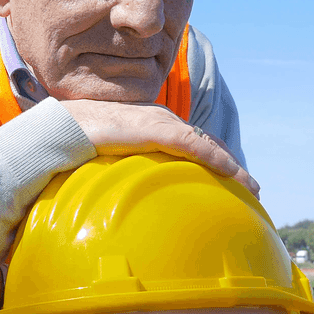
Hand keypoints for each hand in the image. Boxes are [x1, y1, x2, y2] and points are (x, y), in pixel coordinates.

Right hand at [59, 99, 259, 198]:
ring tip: (251, 187)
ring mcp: (159, 121)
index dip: (212, 156)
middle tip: (248, 186)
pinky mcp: (156, 130)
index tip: (228, 176)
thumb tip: (122, 196)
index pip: (189, 139)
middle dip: (228, 163)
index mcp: (149, 121)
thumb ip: (121, 166)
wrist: (62, 128)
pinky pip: (196, 146)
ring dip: (232, 166)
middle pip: (205, 140)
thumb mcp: (107, 153)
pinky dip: (218, 159)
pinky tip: (234, 174)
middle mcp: (160, 117)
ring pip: (207, 144)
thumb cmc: (77, 142)